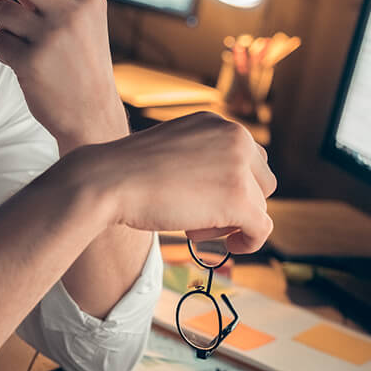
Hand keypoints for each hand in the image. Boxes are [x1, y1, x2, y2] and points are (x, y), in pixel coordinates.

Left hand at [0, 0, 127, 153]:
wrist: (93, 114)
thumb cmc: (80, 63)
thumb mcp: (81, 20)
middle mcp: (72, 12)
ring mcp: (51, 36)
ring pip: (1, 11)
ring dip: (2, 26)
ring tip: (22, 42)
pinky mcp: (31, 61)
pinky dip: (3, 51)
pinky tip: (22, 63)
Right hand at [66, 111, 276, 252]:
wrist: (109, 180)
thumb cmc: (129, 171)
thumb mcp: (173, 150)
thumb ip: (201, 159)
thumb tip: (221, 186)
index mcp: (218, 122)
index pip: (250, 157)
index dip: (234, 184)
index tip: (208, 199)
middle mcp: (235, 137)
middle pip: (262, 180)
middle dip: (240, 202)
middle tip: (201, 216)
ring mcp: (239, 168)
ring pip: (259, 206)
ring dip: (232, 222)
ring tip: (194, 228)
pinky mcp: (239, 199)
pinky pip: (261, 228)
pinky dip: (250, 242)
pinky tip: (232, 248)